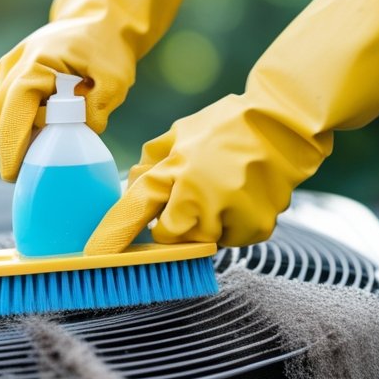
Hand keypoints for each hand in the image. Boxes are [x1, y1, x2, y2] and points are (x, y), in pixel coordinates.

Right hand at [0, 0, 212, 180]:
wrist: (98, 22)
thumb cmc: (107, 49)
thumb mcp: (115, 79)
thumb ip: (98, 108)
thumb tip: (83, 133)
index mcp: (35, 63)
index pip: (14, 112)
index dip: (11, 147)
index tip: (12, 175)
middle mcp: (12, 66)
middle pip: (1, 119)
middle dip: (12, 150)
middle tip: (30, 178)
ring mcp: (5, 70)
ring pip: (1, 117)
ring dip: (16, 139)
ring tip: (39, 159)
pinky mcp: (7, 77)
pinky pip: (6, 110)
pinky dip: (18, 128)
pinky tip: (39, 139)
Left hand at [85, 0, 378, 252]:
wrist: (286, 123)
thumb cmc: (228, 125)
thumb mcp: (179, 135)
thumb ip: (152, 164)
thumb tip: (132, 187)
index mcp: (171, 175)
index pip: (129, 215)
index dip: (110, 238)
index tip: (91, 255)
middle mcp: (195, 202)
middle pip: (168, 239)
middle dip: (171, 226)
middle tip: (190, 196)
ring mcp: (227, 219)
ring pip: (202, 241)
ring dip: (205, 223)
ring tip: (224, 187)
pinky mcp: (255, 230)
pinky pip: (233, 238)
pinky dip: (233, 223)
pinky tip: (244, 194)